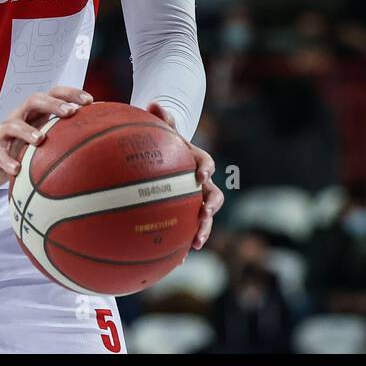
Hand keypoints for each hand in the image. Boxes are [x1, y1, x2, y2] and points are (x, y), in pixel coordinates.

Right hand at [0, 86, 92, 187]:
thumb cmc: (24, 149)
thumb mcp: (46, 141)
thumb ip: (66, 136)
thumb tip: (101, 140)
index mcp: (36, 112)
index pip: (54, 94)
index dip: (71, 93)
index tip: (90, 101)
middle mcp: (20, 117)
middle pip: (35, 100)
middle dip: (53, 104)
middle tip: (70, 113)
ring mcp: (5, 132)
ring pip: (14, 124)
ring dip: (28, 131)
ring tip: (41, 140)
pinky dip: (8, 160)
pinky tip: (17, 169)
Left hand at [146, 102, 223, 249]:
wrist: (169, 157)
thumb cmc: (164, 142)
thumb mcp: (162, 130)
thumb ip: (160, 118)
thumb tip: (153, 103)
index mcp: (196, 161)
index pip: (206, 163)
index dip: (206, 169)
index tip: (201, 175)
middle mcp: (200, 183)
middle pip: (213, 195)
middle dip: (210, 208)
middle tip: (204, 216)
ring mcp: (195, 200)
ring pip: (204, 217)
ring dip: (202, 230)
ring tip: (196, 244)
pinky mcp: (186, 214)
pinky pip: (187, 230)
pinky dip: (183, 245)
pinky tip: (176, 262)